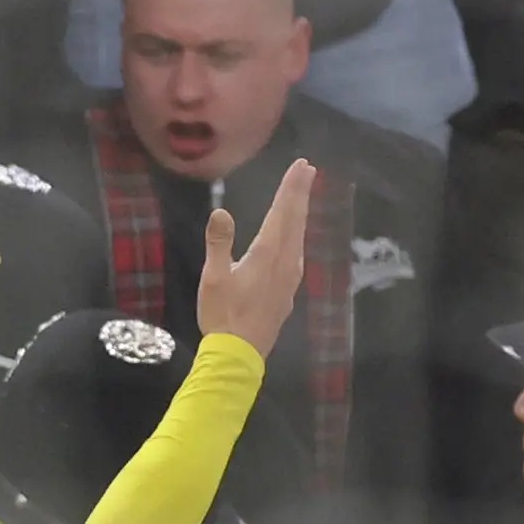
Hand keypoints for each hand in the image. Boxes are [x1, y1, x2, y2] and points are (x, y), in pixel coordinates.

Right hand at [195, 158, 316, 359]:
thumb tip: (221, 211)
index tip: (301, 167)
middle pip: (296, 222)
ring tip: (303, 196)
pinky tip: (296, 240)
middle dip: (301, 194)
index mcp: (267, 255)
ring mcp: (290, 279)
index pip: (282, 213)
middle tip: (309, 170)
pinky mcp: (288, 292)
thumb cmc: (222, 316)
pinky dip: (298, 236)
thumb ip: (219, 244)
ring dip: (301, 214)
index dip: (291, 188)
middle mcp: (285, 263)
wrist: (238, 356)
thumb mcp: (213, 278)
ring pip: (299, 238)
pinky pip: (297, 254)